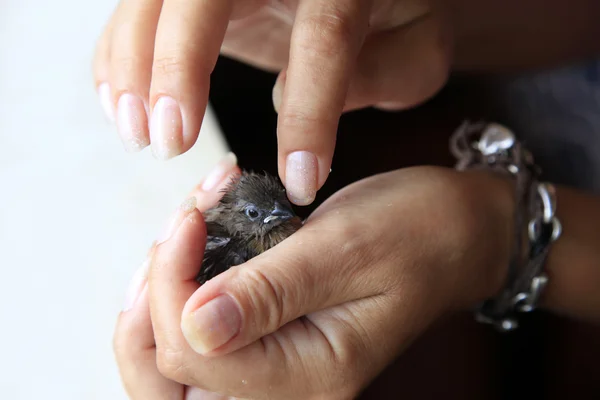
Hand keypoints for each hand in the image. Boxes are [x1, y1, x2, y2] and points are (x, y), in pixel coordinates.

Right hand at [93, 0, 450, 204]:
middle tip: (171, 143)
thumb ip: (385, 74)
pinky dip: (118, 53)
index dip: (307, 115)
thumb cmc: (395, 17)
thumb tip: (291, 96)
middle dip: (178, 68)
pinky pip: (137, 8)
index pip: (323, 38)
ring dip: (133, 64)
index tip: (298, 181)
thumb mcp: (417, 49)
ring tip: (137, 133)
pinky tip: (121, 102)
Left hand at [115, 165, 514, 398]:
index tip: (191, 216)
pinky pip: (204, 325)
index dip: (172, 286)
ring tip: (187, 226)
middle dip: (150, 305)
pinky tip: (202, 232)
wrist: (456, 230)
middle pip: (170, 380)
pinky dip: (186, 277)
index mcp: (312, 374)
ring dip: (164, 287)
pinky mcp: (273, 333)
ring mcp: (279, 362)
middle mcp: (290, 384)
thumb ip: (271, 292)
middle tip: (172, 237)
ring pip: (178, 355)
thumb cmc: (418, 232)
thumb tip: (195, 327)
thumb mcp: (346, 247)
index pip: (195, 356)